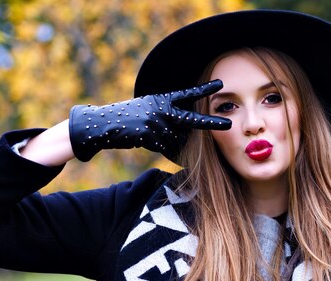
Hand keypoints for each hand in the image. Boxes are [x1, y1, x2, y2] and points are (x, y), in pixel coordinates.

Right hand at [68, 79, 230, 161]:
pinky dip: (156, 146)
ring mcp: (156, 121)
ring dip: (165, 140)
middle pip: (191, 118)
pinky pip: (163, 146)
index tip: (220, 84)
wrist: (103, 124)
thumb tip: (185, 133)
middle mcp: (161, 108)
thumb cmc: (128, 119)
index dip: (204, 89)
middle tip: (228, 123)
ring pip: (174, 139)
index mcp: (162, 99)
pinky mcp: (150, 134)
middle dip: (210, 122)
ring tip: (147, 134)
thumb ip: (167, 116)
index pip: (187, 94)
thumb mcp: (148, 110)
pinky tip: (143, 140)